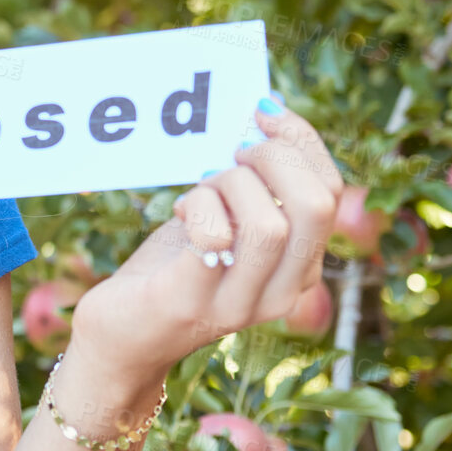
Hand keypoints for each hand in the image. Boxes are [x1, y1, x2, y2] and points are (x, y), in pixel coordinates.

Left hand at [67, 95, 344, 382]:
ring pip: (269, 225)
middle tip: (235, 150)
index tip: (264, 112)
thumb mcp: (223, 224)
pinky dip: (199, 207)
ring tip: (202, 190)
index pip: (330, 194)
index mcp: (298, 269)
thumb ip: (251, 188)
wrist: (121, 338)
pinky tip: (181, 211)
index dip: (302, 142)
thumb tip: (263, 116)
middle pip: (315, 206)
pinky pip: (214, 239)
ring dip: (231, 185)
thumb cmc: (173, 270)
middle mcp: (281, 292)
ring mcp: (238, 303)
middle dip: (276, 157)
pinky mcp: (189, 303)